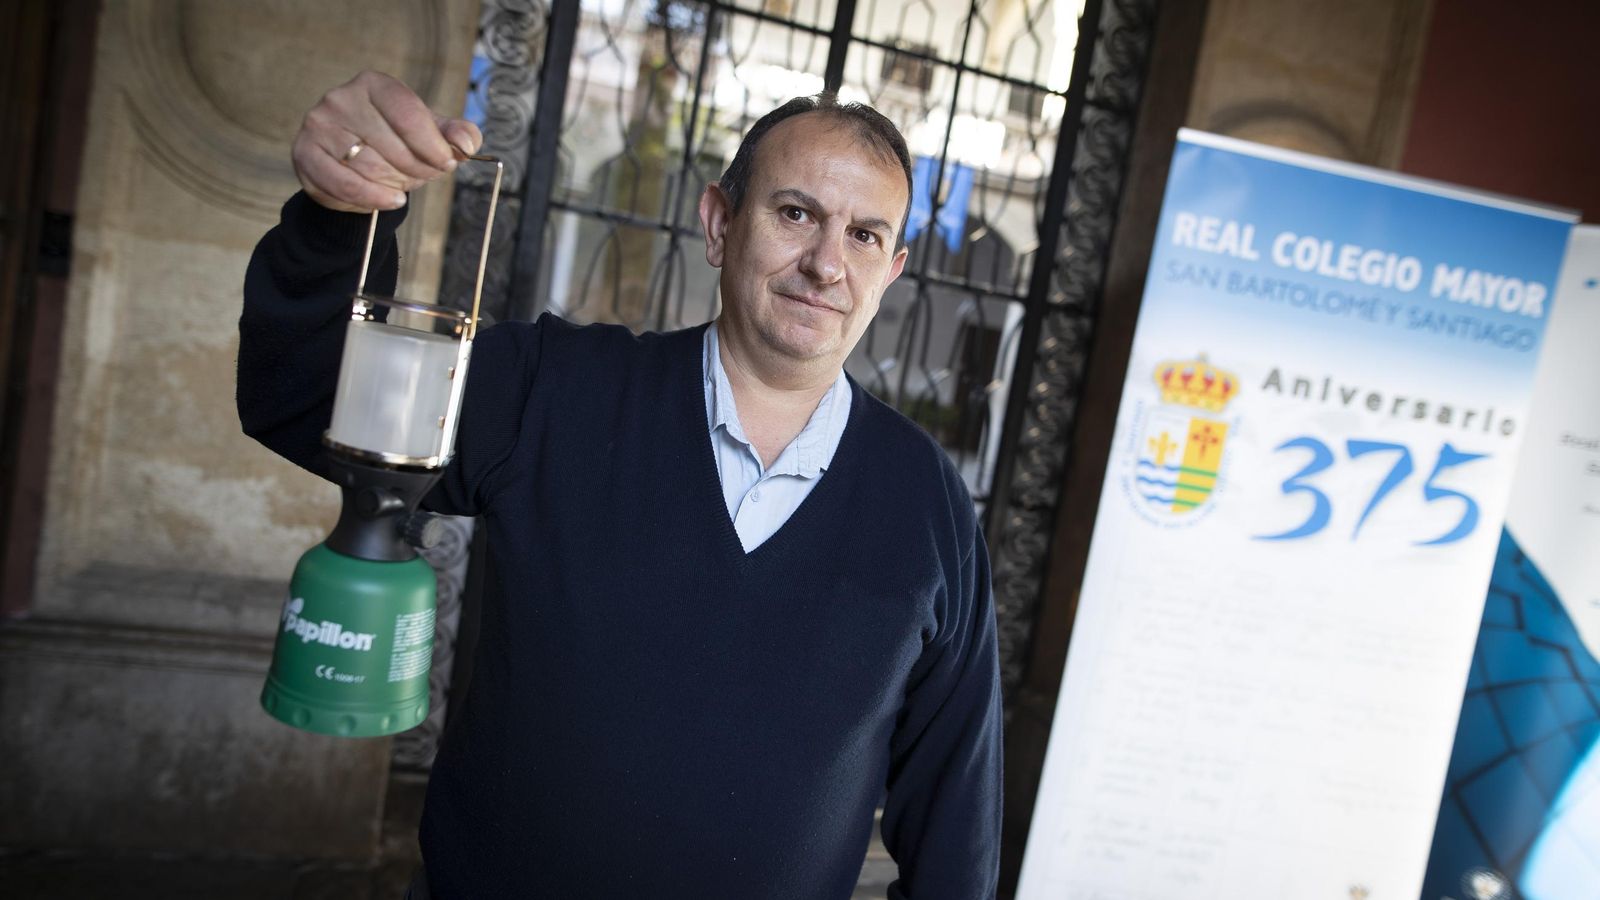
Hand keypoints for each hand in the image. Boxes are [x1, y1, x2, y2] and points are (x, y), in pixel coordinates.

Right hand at [291, 70, 482, 212]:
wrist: (353, 169)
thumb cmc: (395, 145)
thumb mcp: (429, 135)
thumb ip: (454, 134)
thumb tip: (468, 143)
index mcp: (374, 85)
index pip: (409, 114)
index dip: (433, 144)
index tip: (448, 163)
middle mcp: (342, 98)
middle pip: (392, 144)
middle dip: (418, 168)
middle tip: (424, 176)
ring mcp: (319, 125)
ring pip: (370, 166)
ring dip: (395, 183)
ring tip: (401, 184)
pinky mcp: (305, 153)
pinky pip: (344, 183)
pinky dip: (372, 197)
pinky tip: (390, 200)